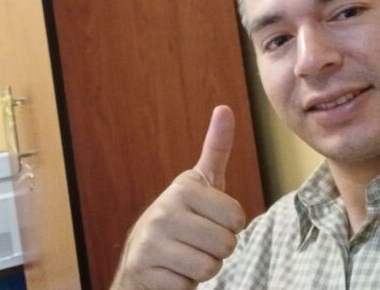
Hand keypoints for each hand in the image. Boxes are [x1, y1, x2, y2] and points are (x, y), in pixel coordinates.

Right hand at [111, 106, 245, 289]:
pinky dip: (184, 285)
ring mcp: (151, 241)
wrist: (142, 261)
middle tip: (197, 242)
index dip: (230, 227)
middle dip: (218, 250)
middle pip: (226, 244)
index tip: (209, 221)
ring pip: (209, 266)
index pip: (237, 218)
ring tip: (185, 256)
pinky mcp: (144, 270)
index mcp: (184, 187)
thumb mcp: (201, 184)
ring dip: (202, 268)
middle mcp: (164, 210)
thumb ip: (216, 148)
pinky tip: (170, 272)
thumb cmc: (183, 220)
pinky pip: (188, 286)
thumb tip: (225, 108)